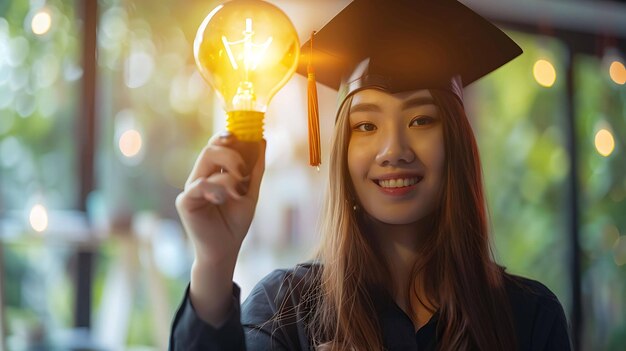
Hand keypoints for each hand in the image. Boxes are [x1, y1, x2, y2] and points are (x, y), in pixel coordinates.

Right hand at [175, 132, 265, 266]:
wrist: (226, 249)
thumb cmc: (235, 222)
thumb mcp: (251, 192)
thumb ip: (255, 169)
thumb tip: (261, 140)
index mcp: (213, 173)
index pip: (215, 146)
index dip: (224, 136)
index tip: (237, 135)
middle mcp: (200, 177)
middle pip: (210, 149)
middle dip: (231, 155)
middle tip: (244, 173)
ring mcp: (191, 188)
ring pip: (206, 161)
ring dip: (229, 173)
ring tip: (239, 191)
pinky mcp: (185, 201)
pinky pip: (200, 184)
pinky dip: (217, 188)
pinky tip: (222, 200)